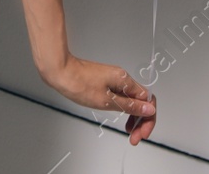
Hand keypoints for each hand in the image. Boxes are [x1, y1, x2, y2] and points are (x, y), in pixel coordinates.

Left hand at [41, 54, 155, 144]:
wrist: (59, 71)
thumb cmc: (78, 83)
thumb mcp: (106, 100)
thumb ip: (129, 106)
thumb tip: (149, 109)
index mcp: (125, 80)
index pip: (148, 100)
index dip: (148, 118)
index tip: (142, 132)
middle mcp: (121, 78)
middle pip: (141, 100)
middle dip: (141, 120)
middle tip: (135, 136)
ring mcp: (113, 79)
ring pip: (131, 99)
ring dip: (133, 116)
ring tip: (128, 131)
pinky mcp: (105, 82)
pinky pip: (121, 96)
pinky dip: (123, 109)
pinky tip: (119, 118)